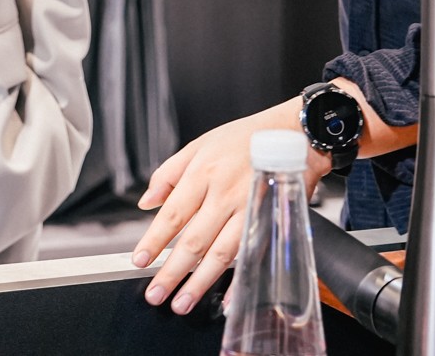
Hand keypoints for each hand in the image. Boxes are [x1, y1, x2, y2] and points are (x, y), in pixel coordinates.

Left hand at [130, 100, 326, 314]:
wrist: (294, 133)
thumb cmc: (244, 139)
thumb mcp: (200, 144)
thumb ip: (169, 174)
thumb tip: (146, 201)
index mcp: (203, 173)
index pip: (173, 214)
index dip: (154, 240)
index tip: (140, 260)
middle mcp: (225, 194)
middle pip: (194, 240)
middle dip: (172, 271)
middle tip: (155, 294)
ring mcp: (250, 210)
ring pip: (221, 253)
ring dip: (200, 282)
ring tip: (182, 302)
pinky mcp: (270, 221)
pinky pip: (252, 256)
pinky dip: (241, 281)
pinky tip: (227, 300)